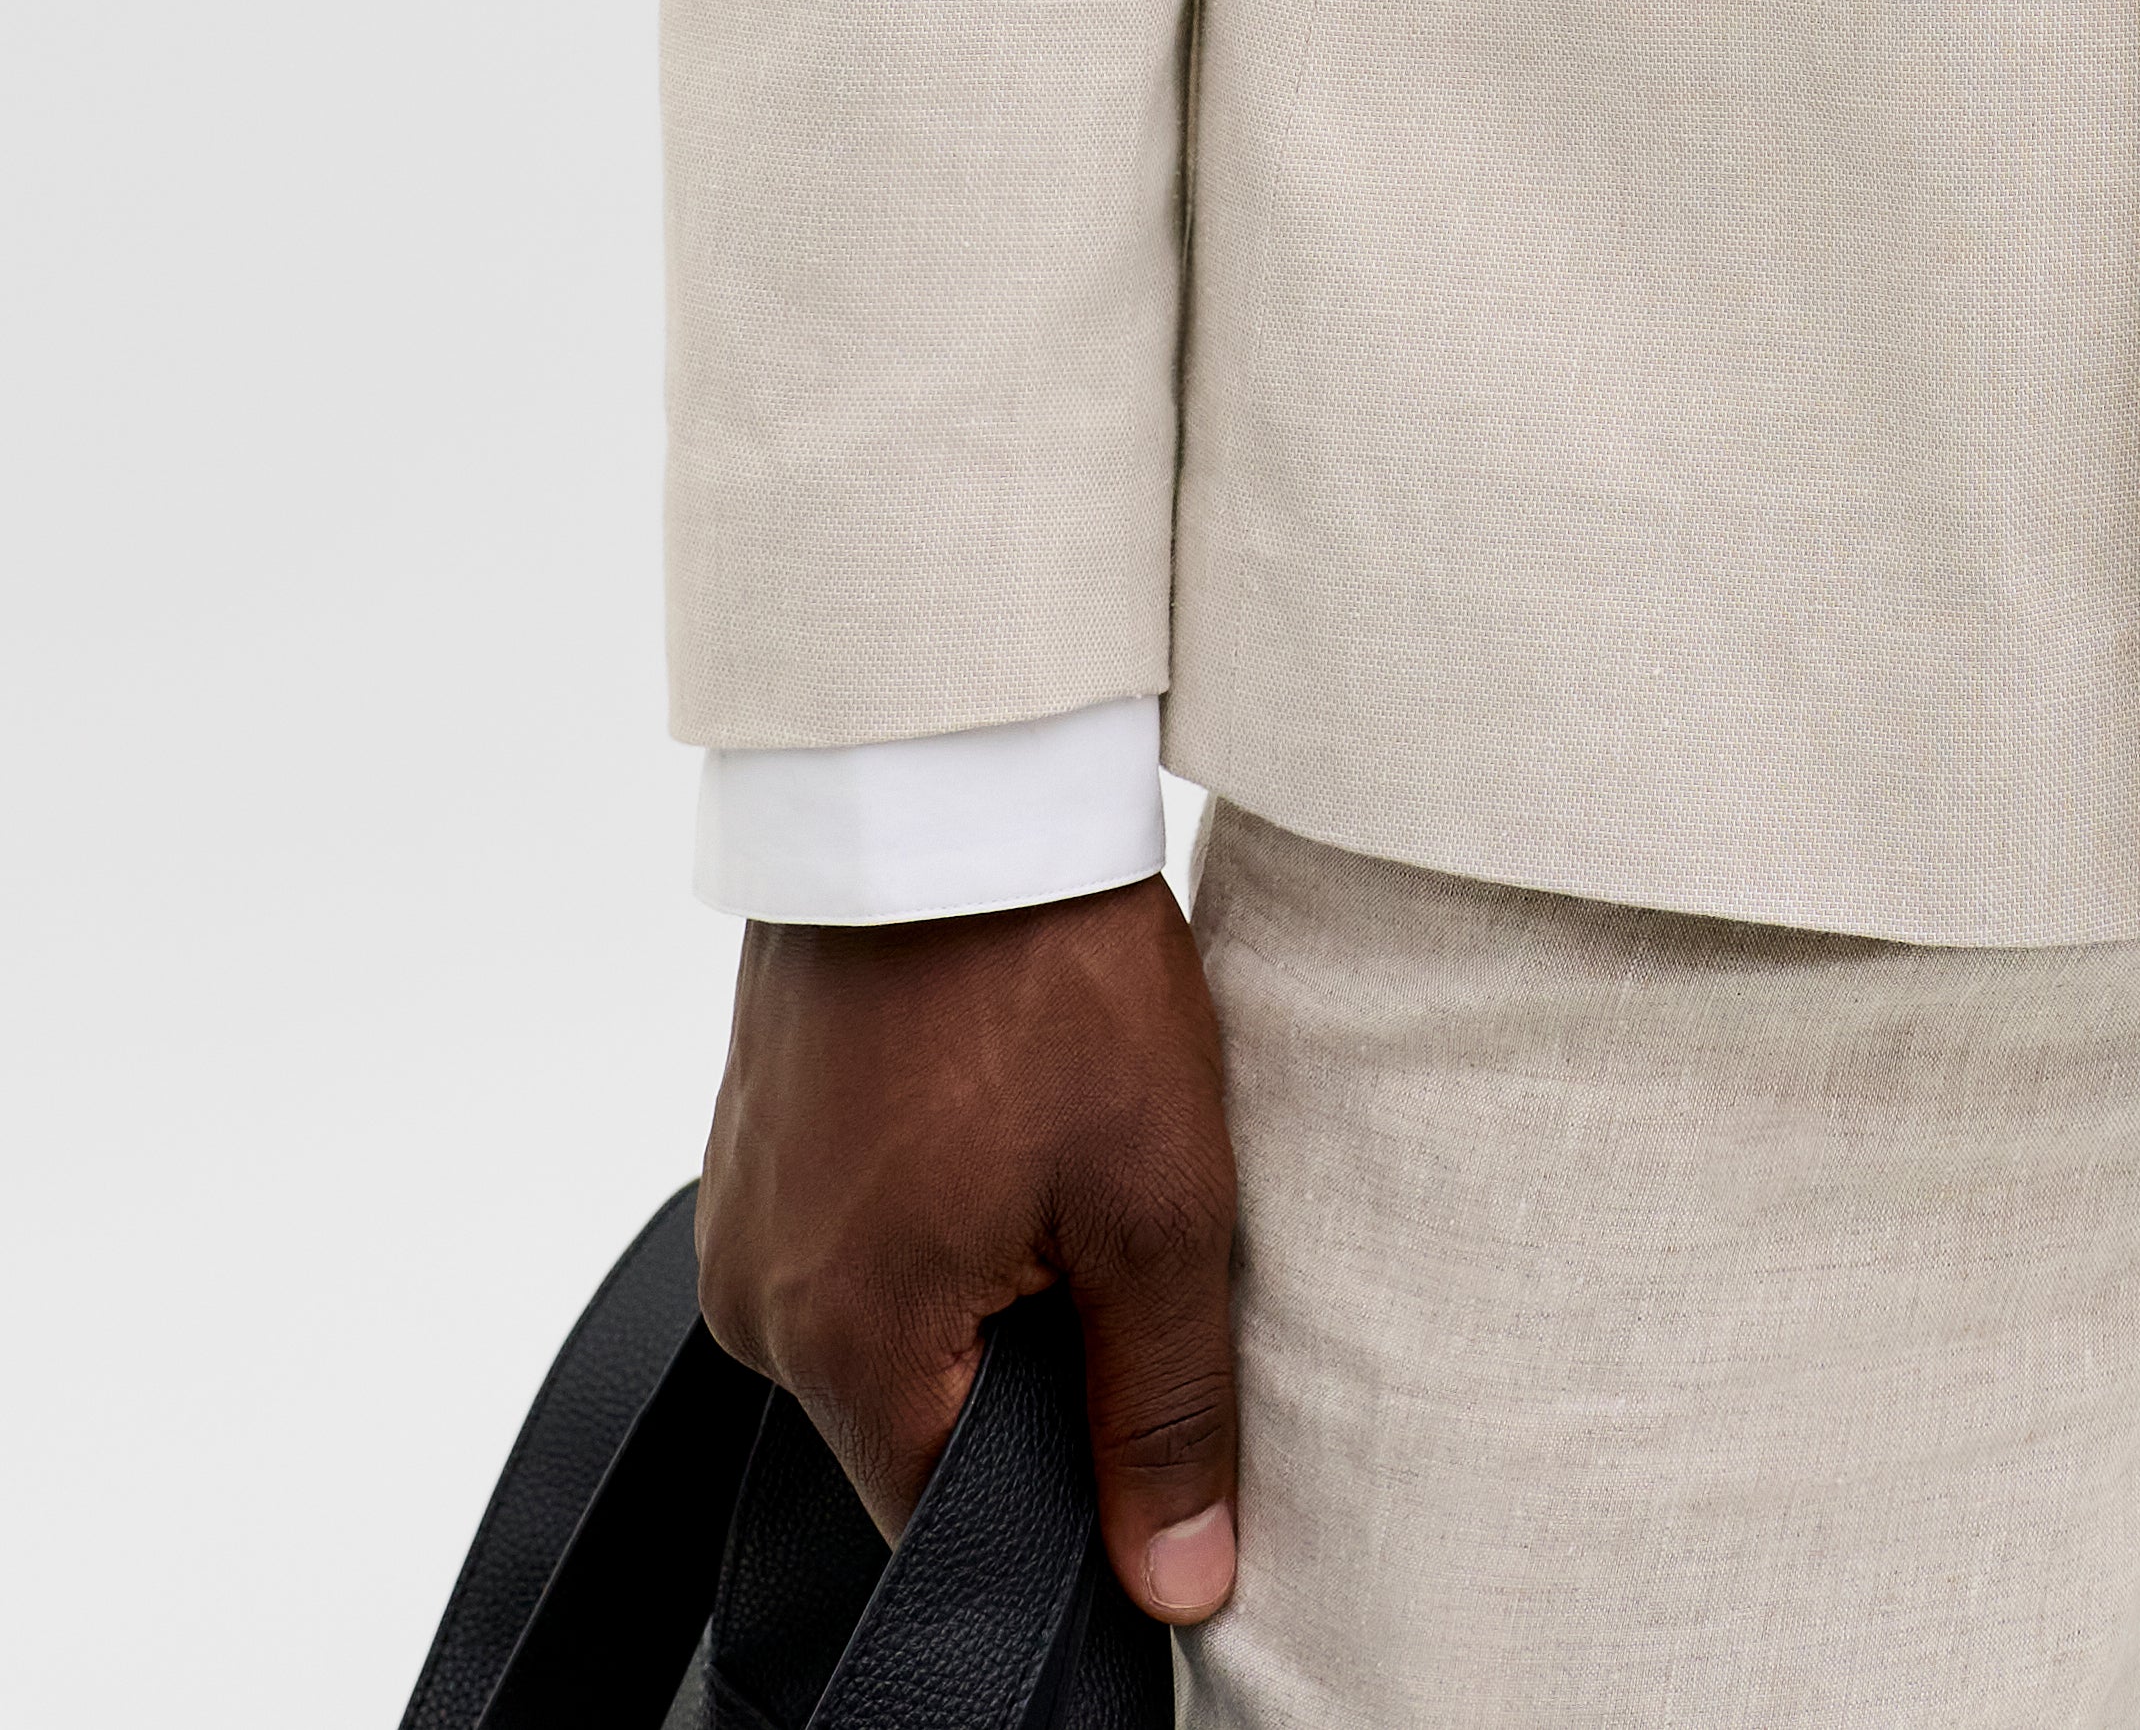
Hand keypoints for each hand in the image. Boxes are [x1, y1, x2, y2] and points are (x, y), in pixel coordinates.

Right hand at [696, 877, 1241, 1622]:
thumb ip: (1161, 1407)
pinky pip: (853, 1234)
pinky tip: (997, 1107)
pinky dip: (933, 1201)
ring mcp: (744, 1217)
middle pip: (918, 1419)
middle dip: (1028, 1357)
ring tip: (1051, 1143)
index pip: (953, 1521)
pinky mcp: (756, 1144)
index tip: (1131, 1390)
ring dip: (982, 1269)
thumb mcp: (1156, 1197)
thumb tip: (1176, 1582)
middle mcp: (760, 1306)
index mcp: (847, 1349)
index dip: (1062, 1482)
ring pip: (891, 1320)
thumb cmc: (1047, 971)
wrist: (949, 775)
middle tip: (1105, 1223)